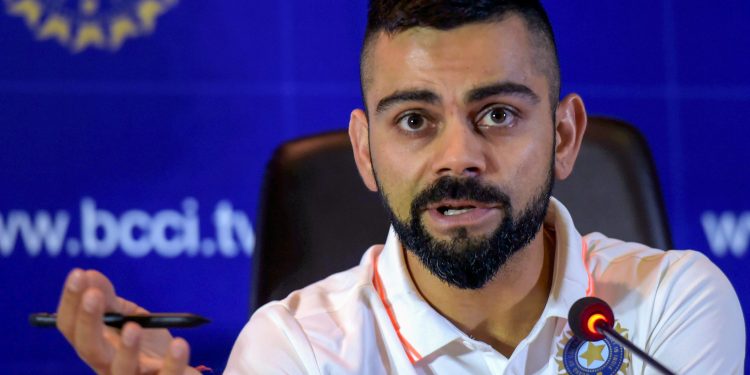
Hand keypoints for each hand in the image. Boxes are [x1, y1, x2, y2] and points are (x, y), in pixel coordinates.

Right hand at [56, 268, 199, 374]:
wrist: (178, 372)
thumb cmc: (148, 346)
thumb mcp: (129, 318)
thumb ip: (110, 301)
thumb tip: (88, 274)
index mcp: (97, 348)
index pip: (72, 329)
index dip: (70, 304)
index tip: (78, 274)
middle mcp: (108, 367)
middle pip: (90, 350)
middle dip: (89, 322)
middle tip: (93, 294)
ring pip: (122, 371)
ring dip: (127, 350)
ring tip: (134, 327)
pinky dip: (173, 363)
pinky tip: (179, 344)